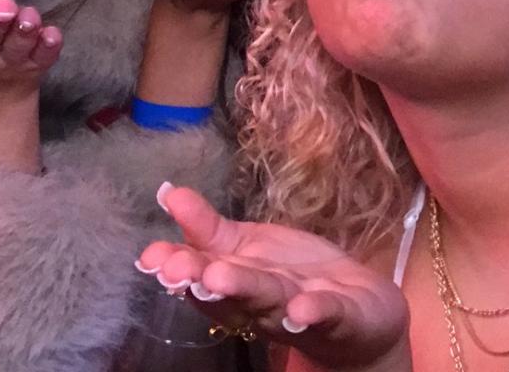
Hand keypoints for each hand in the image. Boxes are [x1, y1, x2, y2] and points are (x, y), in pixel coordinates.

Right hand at [137, 184, 410, 371]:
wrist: (358, 315)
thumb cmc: (295, 276)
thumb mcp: (245, 246)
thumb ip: (206, 227)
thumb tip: (166, 192)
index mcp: (236, 280)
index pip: (202, 272)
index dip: (177, 265)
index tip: (150, 257)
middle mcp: (260, 301)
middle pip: (230, 290)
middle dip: (203, 280)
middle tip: (175, 270)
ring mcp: (299, 309)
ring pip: (269, 300)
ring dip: (245, 290)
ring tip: (220, 278)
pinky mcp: (341, 316)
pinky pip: (326, 313)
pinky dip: (313, 311)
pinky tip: (301, 308)